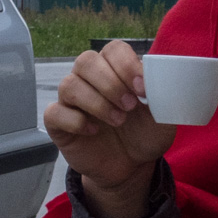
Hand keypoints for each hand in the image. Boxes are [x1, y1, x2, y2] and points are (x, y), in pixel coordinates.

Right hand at [44, 41, 176, 217]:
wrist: (131, 168)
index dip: (126, 65)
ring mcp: (71, 100)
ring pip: (69, 85)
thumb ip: (162, 97)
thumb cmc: (144, 135)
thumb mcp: (162, 118)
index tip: (143, 89)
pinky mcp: (58, 123)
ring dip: (96, 102)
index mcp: (115, 70)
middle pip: (85, 61)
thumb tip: (160, 81)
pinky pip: (54, 112)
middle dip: (110, 83)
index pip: (113, 49)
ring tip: (118, 120)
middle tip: (130, 106)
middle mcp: (89, 79)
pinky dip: (75, 121)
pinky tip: (93, 131)